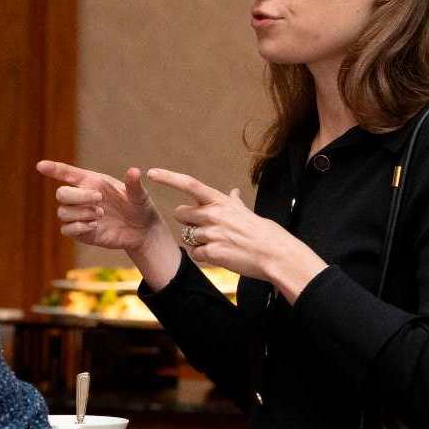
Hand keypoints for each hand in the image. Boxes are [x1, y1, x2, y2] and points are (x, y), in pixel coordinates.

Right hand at [36, 160, 165, 251]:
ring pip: (62, 212)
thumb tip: (134, 171)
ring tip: (101, 215)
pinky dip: (78, 228)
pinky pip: (66, 229)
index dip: (52, 169)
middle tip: (99, 199)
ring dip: (81, 213)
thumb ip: (133, 185)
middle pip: (61, 193)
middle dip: (78, 196)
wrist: (142, 231)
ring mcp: (80, 215)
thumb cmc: (140, 207)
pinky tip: (95, 226)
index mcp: (91, 181)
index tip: (40, 166)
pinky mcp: (81, 232)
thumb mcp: (140, 195)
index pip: (66, 173)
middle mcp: (82, 197)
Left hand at [147, 168, 327, 300]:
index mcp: (221, 202)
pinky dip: (202, 256)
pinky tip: (218, 255)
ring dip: (197, 241)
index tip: (151, 173)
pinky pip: (194, 254)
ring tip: (219, 244)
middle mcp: (213, 215)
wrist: (276, 255)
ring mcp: (212, 234)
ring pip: (187, 236)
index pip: (190, 184)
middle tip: (205, 228)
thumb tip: (233, 191)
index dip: (169, 178)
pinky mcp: (212, 253)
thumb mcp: (247, 213)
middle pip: (181, 214)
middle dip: (187, 221)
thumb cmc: (264, 233)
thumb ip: (234, 203)